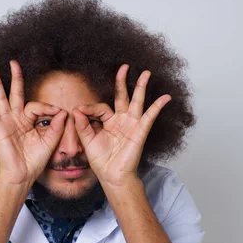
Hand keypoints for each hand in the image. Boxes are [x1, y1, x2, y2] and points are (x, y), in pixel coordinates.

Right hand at [0, 60, 67, 185]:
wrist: (21, 176)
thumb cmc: (33, 162)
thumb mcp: (50, 142)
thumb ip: (57, 126)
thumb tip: (62, 111)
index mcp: (28, 122)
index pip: (37, 105)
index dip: (48, 107)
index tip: (57, 113)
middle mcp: (16, 119)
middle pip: (15, 94)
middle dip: (15, 78)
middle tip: (14, 63)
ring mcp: (6, 122)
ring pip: (1, 98)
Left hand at [72, 64, 171, 186]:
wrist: (112, 176)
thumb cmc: (101, 161)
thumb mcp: (87, 141)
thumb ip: (82, 125)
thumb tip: (76, 109)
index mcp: (107, 122)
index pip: (100, 107)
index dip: (89, 108)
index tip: (79, 111)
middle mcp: (120, 120)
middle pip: (122, 96)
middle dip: (123, 81)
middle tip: (124, 66)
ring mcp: (131, 124)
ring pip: (137, 101)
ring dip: (141, 86)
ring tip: (146, 73)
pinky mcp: (140, 131)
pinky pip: (150, 116)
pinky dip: (158, 106)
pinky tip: (166, 97)